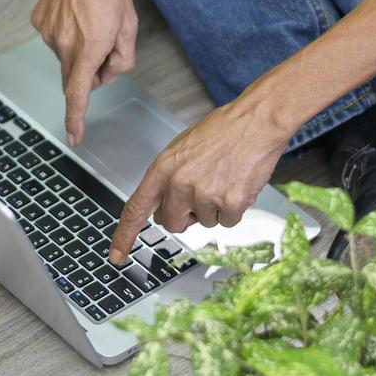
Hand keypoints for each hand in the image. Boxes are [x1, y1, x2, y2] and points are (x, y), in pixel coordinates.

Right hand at [31, 0, 137, 144]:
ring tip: (91, 17)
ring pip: (67, 57)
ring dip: (80, 48)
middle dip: (91, 70)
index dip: (76, 120)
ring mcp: (47, 33)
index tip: (74, 137)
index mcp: (88, 48)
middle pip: (76, 75)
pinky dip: (68, 34)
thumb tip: (105, 75)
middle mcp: (63, 44)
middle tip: (106, 42)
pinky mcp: (38, 21)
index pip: (78, 95)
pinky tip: (76, 11)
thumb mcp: (129, 26)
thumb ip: (121, 60)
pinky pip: (57, 39)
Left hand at [109, 95, 292, 261]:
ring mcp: (205, 194)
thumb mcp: (183, 148)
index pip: (136, 208)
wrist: (258, 120)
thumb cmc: (224, 130)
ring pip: (205, 223)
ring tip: (225, 179)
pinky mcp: (230, 202)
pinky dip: (235, 209)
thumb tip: (163, 208)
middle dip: (186, 216)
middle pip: (173, 224)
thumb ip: (168, 178)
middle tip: (203, 193)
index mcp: (164, 167)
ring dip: (215, 209)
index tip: (117, 254)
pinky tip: (238, 184)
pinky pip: (228, 222)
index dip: (125, 235)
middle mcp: (180, 183)